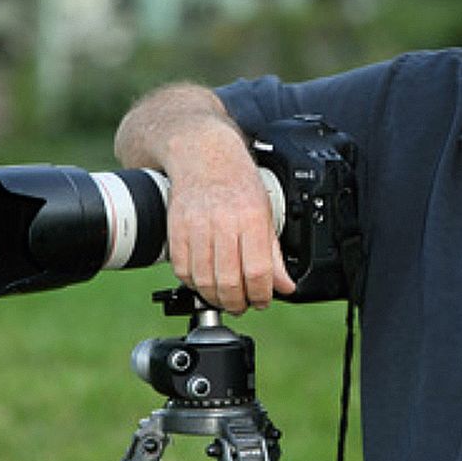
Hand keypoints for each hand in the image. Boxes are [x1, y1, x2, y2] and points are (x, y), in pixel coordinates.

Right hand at [164, 121, 296, 313]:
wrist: (204, 156)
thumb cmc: (238, 183)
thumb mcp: (266, 214)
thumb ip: (274, 253)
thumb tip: (285, 286)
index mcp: (251, 218)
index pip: (257, 271)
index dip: (261, 295)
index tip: (263, 301)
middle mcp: (224, 222)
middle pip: (229, 280)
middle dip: (238, 303)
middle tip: (243, 305)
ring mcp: (196, 226)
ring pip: (204, 279)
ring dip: (215, 298)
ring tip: (225, 298)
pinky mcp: (176, 229)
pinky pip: (182, 269)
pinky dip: (193, 284)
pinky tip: (204, 282)